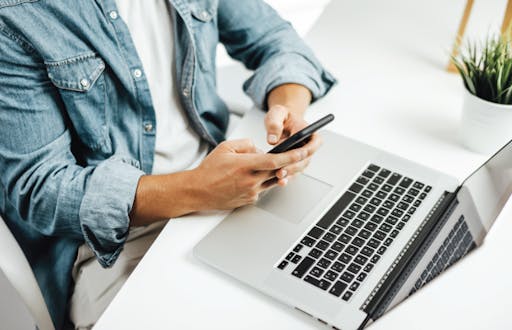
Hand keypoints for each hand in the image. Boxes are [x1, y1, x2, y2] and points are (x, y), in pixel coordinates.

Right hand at [190, 139, 307, 209]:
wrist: (197, 191)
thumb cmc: (209, 170)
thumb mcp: (226, 147)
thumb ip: (246, 144)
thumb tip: (259, 148)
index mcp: (245, 165)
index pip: (275, 161)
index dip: (291, 156)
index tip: (302, 152)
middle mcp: (250, 180)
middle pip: (277, 172)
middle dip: (288, 164)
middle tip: (296, 156)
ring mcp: (251, 192)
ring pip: (271, 181)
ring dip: (274, 174)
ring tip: (266, 166)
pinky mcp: (249, 200)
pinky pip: (262, 189)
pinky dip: (261, 182)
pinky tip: (250, 178)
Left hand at [264, 104, 321, 184]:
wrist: (279, 122)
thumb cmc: (281, 116)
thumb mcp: (277, 113)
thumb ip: (274, 124)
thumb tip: (272, 140)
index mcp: (310, 132)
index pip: (314, 144)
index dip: (306, 151)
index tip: (295, 156)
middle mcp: (308, 146)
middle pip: (305, 159)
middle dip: (294, 166)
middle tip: (282, 170)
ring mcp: (300, 156)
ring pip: (298, 168)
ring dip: (290, 174)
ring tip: (279, 177)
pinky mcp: (292, 163)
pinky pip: (291, 172)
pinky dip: (286, 177)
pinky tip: (278, 181)